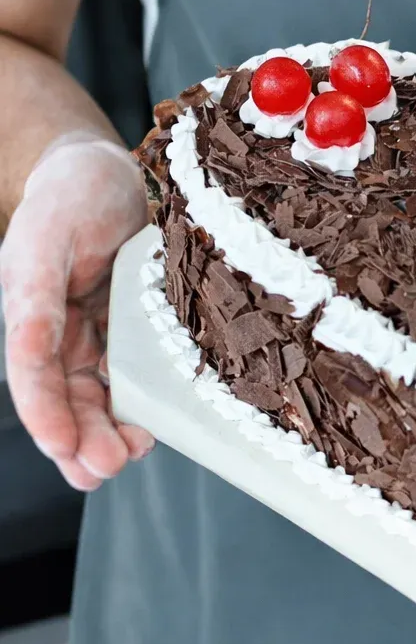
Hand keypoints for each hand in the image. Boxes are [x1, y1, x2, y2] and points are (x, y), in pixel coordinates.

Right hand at [1, 132, 152, 488]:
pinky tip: (158, 424)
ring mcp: (99, 331)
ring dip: (111, 431)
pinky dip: (144, 401)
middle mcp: (63, 331)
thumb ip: (35, 295)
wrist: (108, 172)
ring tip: (130, 457)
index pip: (34, 374)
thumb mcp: (47, 238)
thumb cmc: (71, 194)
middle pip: (68, 397)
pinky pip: (138, 371)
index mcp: (32, 313)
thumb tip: (29, 348)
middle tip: (103, 471)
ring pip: (102, 394)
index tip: (65, 448)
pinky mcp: (136, 327)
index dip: (46, 414)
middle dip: (82, 439)